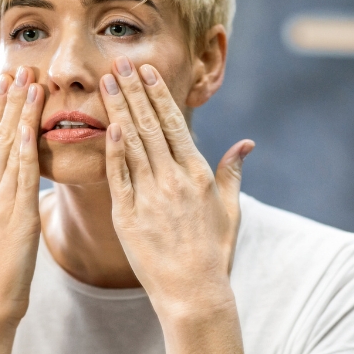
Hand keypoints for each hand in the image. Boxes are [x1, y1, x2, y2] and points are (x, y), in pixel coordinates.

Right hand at [0, 66, 42, 353]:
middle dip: (6, 100)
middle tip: (16, 67)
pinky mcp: (13, 215)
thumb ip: (0, 199)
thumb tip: (6, 182)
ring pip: (7, 146)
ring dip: (17, 112)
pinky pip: (19, 175)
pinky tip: (28, 124)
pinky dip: (22, 146)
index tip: (5, 81)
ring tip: (27, 81)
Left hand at [100, 56, 253, 319]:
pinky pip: (119, 177)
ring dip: (119, 109)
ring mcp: (151, 197)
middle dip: (134, 91)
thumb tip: (246, 143)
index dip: (158, 94)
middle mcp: (174, 180)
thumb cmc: (213, 252)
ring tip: (106, 82)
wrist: (194, 292)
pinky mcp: (128, 216)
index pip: (174, 124)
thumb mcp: (229, 210)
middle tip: (119, 61)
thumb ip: (232, 172)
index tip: (146, 70)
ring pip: (132, 144)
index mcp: (198, 174)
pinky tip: (106, 126)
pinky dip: (113, 150)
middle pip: (150, 125)